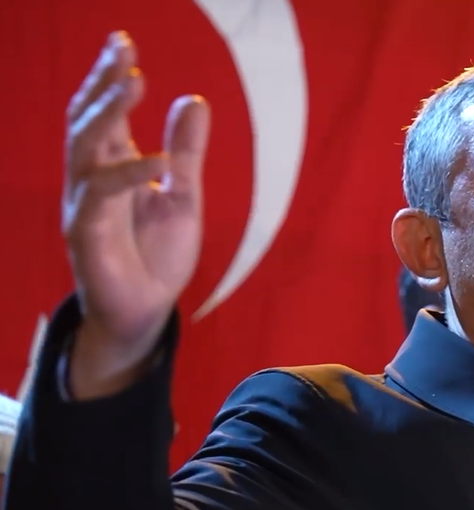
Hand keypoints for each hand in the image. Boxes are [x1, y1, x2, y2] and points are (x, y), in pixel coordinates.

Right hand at [63, 32, 210, 397]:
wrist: (147, 311)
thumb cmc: (158, 255)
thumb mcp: (183, 195)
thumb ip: (186, 152)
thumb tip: (194, 100)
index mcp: (113, 165)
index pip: (106, 110)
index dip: (111, 75)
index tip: (123, 40)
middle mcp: (91, 177)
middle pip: (87, 118)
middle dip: (104, 82)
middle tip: (123, 51)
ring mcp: (84, 202)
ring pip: (85, 145)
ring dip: (108, 110)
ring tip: (135, 79)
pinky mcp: (86, 230)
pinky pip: (102, 192)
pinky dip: (129, 172)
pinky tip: (157, 160)